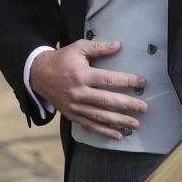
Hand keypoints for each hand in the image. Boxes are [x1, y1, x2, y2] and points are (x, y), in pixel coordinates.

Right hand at [30, 41, 147, 140]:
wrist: (37, 74)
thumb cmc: (61, 60)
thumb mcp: (78, 48)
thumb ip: (98, 48)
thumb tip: (118, 46)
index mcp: (81, 75)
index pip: (109, 79)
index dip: (127, 81)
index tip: (142, 83)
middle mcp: (78, 92)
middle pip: (107, 101)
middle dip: (128, 105)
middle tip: (144, 107)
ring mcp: (74, 106)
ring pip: (100, 116)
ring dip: (119, 121)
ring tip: (136, 124)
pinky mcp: (71, 114)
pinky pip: (89, 125)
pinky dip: (104, 131)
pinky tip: (117, 135)